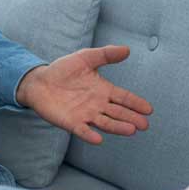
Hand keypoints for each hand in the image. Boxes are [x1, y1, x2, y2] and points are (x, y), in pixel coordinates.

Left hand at [16, 46, 152, 144]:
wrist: (39, 81)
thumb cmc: (63, 70)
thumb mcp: (85, 57)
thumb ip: (106, 54)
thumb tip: (127, 49)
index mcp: (103, 90)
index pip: (123, 98)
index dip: (135, 103)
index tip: (149, 109)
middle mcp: (97, 105)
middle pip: (118, 113)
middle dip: (131, 118)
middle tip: (144, 125)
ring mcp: (85, 115)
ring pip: (105, 123)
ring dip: (117, 127)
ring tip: (131, 130)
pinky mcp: (71, 122)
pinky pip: (82, 130)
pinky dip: (90, 135)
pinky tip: (99, 140)